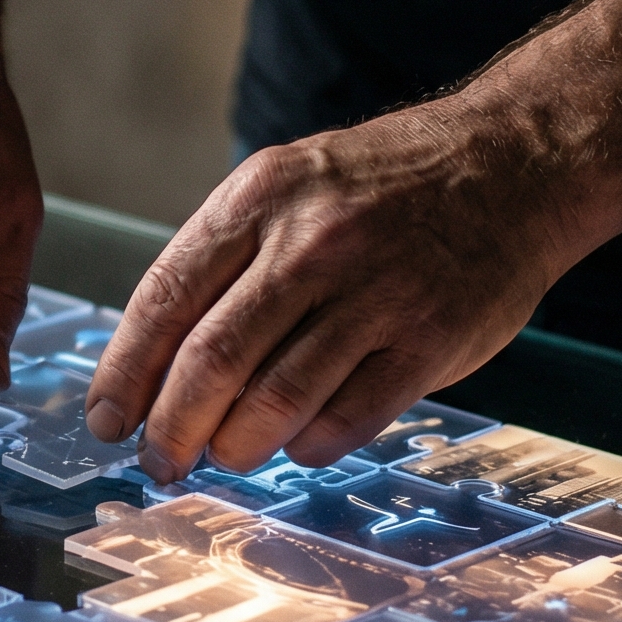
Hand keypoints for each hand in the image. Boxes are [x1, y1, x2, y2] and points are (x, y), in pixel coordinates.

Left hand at [84, 95, 597, 481]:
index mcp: (261, 197)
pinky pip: (349, 417)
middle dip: (171, 427)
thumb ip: (227, 260)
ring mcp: (376, 292)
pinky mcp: (431, 339)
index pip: (166, 298)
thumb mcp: (291, 184)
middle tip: (159, 459)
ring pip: (276, 399)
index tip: (106, 420)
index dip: (126, 372)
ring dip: (236, 444)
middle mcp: (313, 242)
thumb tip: (154, 360)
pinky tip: (299, 444)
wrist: (516, 161)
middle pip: (212, 360)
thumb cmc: (386, 186)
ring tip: (226, 454)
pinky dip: (310, 445)